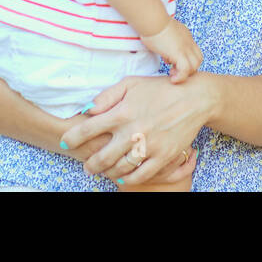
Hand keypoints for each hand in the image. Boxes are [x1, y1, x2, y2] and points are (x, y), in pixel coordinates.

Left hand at [57, 73, 209, 187]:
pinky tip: (123, 176)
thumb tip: (87, 109)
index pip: (88, 129)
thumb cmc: (161, 88)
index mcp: (122, 112)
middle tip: (87, 167)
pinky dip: (129, 179)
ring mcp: (149, 146)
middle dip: (90, 164)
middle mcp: (133, 131)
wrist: (195, 98)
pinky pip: (141, 175)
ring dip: (108, 173)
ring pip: (120, 168)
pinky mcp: (163, 156)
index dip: (73, 138)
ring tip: (104, 172)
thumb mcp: (132, 83)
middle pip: (102, 156)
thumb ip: (107, 96)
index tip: (65, 142)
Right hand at [139, 17, 201, 82]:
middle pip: (198, 60)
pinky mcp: (179, 53)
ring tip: (172, 75)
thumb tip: (166, 56)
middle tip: (173, 70)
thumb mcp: (163, 34)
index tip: (172, 62)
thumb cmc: (152, 25)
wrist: (153, 20)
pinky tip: (173, 79)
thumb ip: (168, 44)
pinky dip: (181, 77)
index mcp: (186, 36)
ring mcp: (186, 47)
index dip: (186, 60)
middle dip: (187, 69)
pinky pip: (186, 70)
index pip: (193, 52)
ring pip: (195, 66)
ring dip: (184, 74)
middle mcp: (189, 42)